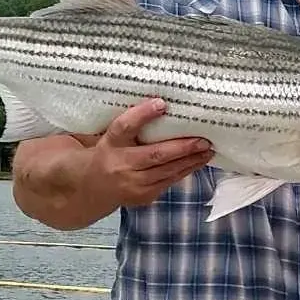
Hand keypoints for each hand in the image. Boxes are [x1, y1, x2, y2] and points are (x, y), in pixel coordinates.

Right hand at [86, 100, 213, 208]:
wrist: (91, 187)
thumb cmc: (108, 153)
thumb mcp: (110, 136)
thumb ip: (131, 124)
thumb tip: (161, 103)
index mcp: (110, 143)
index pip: (125, 127)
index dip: (142, 115)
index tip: (162, 103)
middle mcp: (120, 164)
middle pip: (154, 154)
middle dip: (182, 147)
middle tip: (203, 139)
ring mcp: (133, 184)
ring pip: (166, 171)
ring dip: (190, 161)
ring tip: (207, 150)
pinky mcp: (143, 196)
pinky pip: (169, 182)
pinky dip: (185, 171)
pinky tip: (198, 162)